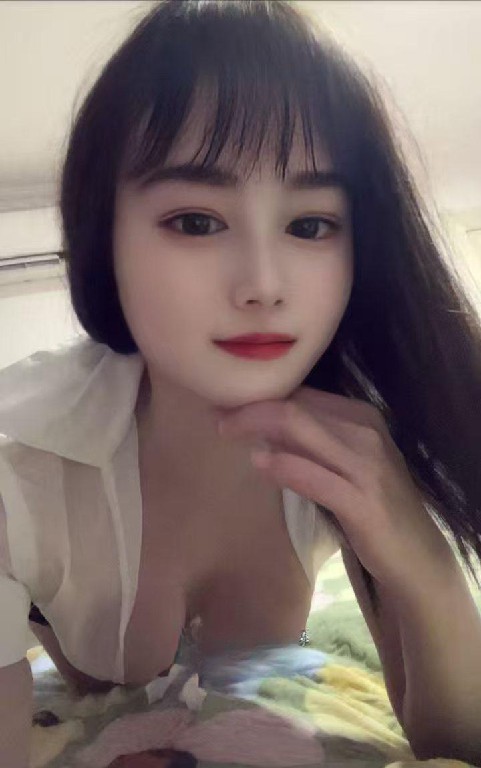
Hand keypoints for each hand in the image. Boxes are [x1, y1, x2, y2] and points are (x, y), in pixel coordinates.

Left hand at [216, 385, 455, 591]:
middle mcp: (366, 432)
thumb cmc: (372, 504)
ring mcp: (366, 466)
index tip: (228, 401)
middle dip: (250, 407)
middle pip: (295, 406)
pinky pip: (312, 476)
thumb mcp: (346, 462)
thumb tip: (262, 424)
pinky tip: (258, 463)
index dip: (260, 395)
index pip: (302, 393)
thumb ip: (311, 440)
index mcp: (362, 416)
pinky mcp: (362, 503)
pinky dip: (282, 466)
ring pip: (299, 428)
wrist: (415, 554)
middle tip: (217, 415)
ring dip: (255, 426)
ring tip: (226, 431)